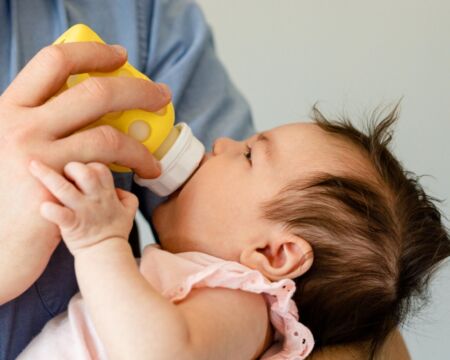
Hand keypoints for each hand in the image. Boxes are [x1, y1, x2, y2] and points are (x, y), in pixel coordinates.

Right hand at [0, 42, 169, 301]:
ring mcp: (38, 155)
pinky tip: (144, 171)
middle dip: (137, 90)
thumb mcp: (9, 142)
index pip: (53, 62)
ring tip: (154, 155)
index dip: (92, 52)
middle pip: (93, 92)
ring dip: (140, 143)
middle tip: (160, 94)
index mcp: (10, 107)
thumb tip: (79, 102)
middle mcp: (21, 125)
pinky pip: (107, 167)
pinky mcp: (57, 186)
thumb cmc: (7, 190)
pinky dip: (132, 165)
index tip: (119, 56)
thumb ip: (37, 120)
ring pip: (107, 134)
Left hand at [29, 160, 137, 255]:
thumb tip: (118, 188)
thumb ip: (126, 196)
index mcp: (107, 193)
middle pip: (85, 172)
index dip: (89, 164)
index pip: (100, 168)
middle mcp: (95, 200)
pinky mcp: (72, 226)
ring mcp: (83, 212)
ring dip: (49, 177)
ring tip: (33, 166)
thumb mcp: (129, 211)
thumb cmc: (114, 232)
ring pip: (66, 189)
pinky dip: (50, 210)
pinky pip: (60, 215)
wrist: (107, 255)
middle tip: (62, 172)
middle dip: (71, 166)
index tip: (79, 171)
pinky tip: (43, 207)